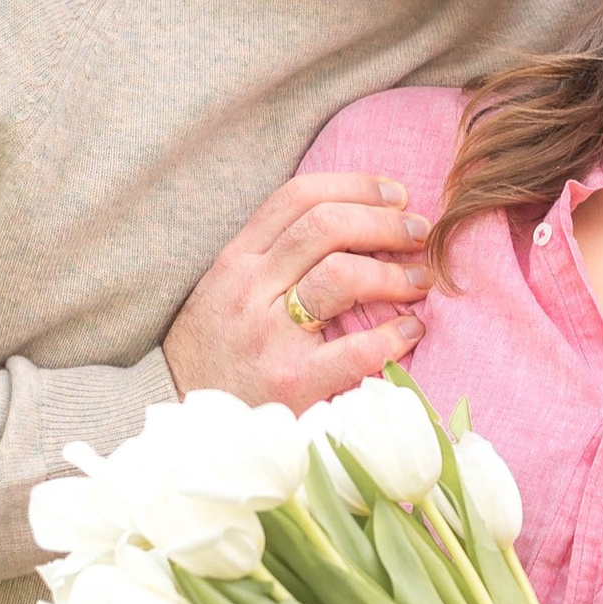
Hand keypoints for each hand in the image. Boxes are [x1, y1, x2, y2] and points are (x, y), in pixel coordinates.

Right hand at [164, 169, 430, 406]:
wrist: (181, 417)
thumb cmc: (215, 352)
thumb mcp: (228, 290)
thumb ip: (274, 257)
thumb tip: (351, 223)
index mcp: (237, 260)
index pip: (298, 198)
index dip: (355, 186)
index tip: (395, 193)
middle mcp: (250, 288)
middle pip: (326, 226)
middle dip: (384, 222)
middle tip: (420, 232)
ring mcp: (268, 335)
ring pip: (341, 274)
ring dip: (394, 273)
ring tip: (421, 281)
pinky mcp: (290, 382)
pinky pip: (354, 350)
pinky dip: (392, 336)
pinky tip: (410, 331)